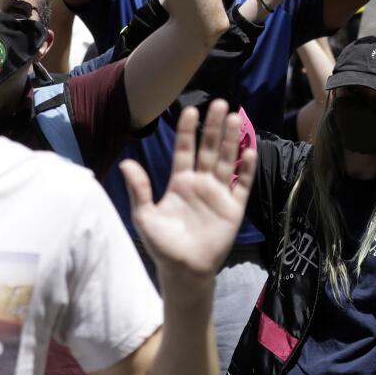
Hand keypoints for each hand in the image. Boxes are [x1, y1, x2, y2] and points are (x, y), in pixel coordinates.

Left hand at [121, 101, 255, 283]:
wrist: (184, 270)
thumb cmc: (163, 245)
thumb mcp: (145, 216)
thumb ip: (139, 189)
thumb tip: (125, 163)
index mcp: (180, 182)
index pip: (184, 150)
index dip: (187, 131)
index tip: (191, 110)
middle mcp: (201, 183)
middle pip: (209, 149)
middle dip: (214, 127)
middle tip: (220, 103)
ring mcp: (218, 193)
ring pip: (227, 160)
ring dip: (231, 140)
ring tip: (236, 118)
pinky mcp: (233, 207)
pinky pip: (242, 184)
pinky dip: (246, 169)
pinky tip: (250, 151)